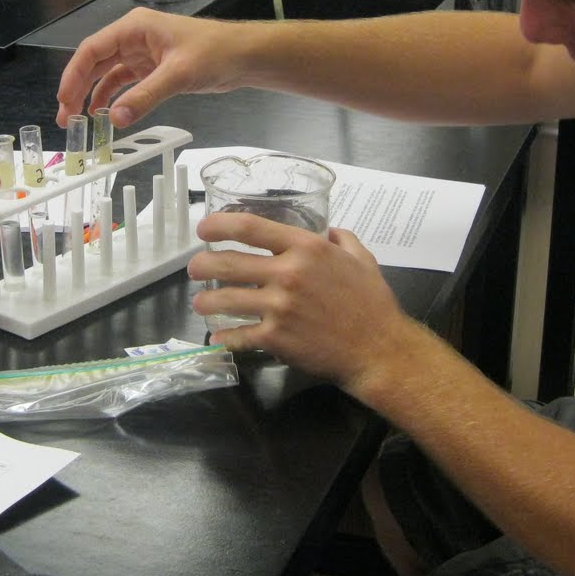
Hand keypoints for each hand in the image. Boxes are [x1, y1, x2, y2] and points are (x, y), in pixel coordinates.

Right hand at [54, 6, 240, 127]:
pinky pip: (124, 84)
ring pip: (106, 75)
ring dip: (92, 96)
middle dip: (77, 89)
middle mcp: (133, 38)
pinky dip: (113, 99)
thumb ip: (146, 96)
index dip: (74, 75)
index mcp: (134, 28)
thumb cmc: (215, 52)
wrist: (244, 56)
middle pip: (94, 63)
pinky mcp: (152, 70)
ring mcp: (141, 54)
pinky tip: (106, 115)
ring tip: (80, 121)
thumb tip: (116, 118)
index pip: (92, 50)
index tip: (64, 99)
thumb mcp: (178, 74)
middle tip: (67, 118)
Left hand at [188, 218, 412, 396]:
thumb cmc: (373, 304)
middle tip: (194, 269)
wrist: (379, 350)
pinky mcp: (275, 337)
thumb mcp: (362, 259)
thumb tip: (329, 232)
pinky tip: (218, 336)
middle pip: (228, 263)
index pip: (250, 227)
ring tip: (199, 304)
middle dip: (203, 264)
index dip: (219, 225)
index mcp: (305, 248)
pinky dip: (225, 336)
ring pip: (226, 299)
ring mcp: (278, 306)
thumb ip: (342, 240)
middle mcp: (287, 273)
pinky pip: (239, 334)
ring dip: (206, 302)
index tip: (204, 229)